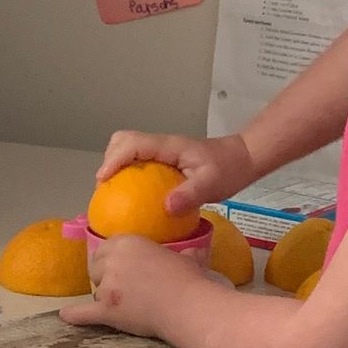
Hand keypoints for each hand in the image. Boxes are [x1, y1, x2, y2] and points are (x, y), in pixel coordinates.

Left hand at [60, 235, 199, 339]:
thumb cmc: (188, 278)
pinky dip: (75, 315)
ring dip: (105, 297)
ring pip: (96, 291)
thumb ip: (182, 253)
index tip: (121, 267)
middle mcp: (112, 261)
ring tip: (124, 305)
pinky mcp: (106, 310)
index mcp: (127, 243)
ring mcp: (107, 286)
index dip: (112, 259)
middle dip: (106, 277)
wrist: (186, 303)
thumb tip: (194, 252)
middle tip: (123, 288)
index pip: (106, 248)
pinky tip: (66, 316)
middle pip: (96, 268)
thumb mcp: (185, 257)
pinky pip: (84, 312)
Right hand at [95, 129, 254, 216]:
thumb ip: (190, 194)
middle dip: (109, 159)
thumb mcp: (212, 184)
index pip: (133, 143)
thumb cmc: (228, 169)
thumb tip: (165, 207)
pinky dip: (126, 173)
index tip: (104, 179)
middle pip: (123, 140)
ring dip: (115, 165)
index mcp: (169, 147)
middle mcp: (161, 146)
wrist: (243, 159)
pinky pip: (138, 161)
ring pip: (127, 148)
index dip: (114, 159)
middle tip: (106, 186)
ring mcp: (161, 152)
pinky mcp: (163, 160)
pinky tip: (130, 195)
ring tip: (114, 191)